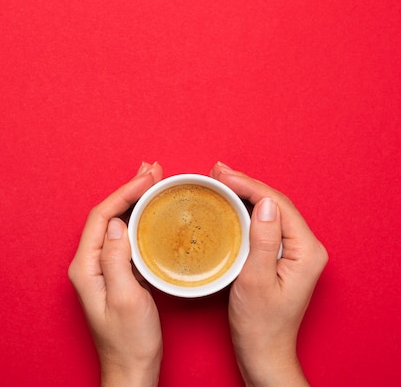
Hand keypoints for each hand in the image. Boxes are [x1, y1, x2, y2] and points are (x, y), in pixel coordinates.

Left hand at [68, 162, 163, 386]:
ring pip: (116, 224)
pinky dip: (139, 219)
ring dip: (134, 200)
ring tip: (153, 181)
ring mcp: (102, 269)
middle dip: (130, 189)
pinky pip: (125, 238)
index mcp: (86, 267)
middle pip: (107, 215)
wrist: (131, 370)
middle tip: (153, 169)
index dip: (124, 192)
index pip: (101, 216)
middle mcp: (89, 264)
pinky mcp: (115, 275)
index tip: (148, 178)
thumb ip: (117, 259)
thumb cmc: (129, 342)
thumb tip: (116, 223)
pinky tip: (151, 212)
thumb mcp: (126, 299)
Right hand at [211, 162, 327, 386]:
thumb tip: (265, 203)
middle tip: (216, 170)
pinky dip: (244, 210)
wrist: (263, 352)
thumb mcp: (256, 280)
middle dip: (245, 184)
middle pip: (275, 204)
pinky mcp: (280, 258)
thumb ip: (263, 240)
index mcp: (306, 251)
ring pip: (269, 212)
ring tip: (219, 180)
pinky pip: (264, 225)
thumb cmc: (259, 324)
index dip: (248, 185)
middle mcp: (305, 248)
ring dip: (244, 194)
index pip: (277, 204)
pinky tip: (228, 203)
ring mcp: (293, 253)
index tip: (221, 175)